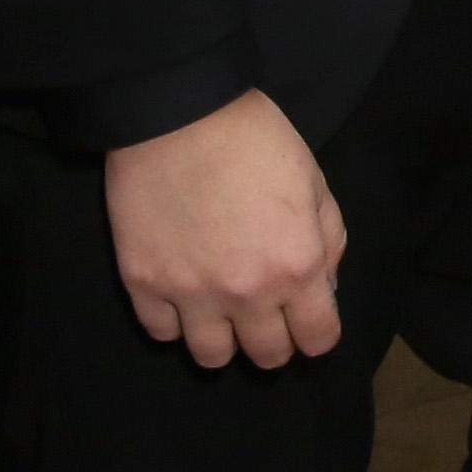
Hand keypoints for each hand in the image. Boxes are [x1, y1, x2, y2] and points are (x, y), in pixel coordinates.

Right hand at [102, 91, 347, 367]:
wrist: (179, 113)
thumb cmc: (256, 141)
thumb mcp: (315, 183)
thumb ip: (328, 242)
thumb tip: (325, 287)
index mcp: (296, 266)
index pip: (318, 339)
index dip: (316, 335)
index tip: (308, 323)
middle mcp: (247, 292)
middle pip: (267, 357)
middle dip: (274, 343)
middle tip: (265, 319)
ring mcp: (190, 293)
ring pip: (212, 358)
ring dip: (222, 341)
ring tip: (220, 314)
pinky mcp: (143, 283)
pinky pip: (161, 333)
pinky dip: (174, 322)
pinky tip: (181, 297)